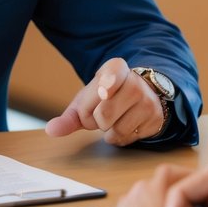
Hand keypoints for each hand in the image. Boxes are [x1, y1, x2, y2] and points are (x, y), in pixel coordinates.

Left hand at [44, 58, 164, 145]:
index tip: (103, 93)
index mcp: (116, 68)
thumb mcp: (86, 100)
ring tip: (114, 118)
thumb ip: (68, 116)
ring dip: (107, 131)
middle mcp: (135, 81)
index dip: (98, 93)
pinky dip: (119, 137)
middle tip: (101, 113)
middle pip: (103, 115)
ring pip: (115, 129)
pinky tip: (124, 124)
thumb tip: (51, 130)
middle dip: (95, 121)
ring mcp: (148, 100)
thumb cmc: (108, 96)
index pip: (105, 81)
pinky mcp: (155, 119)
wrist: (140, 94)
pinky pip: (127, 137)